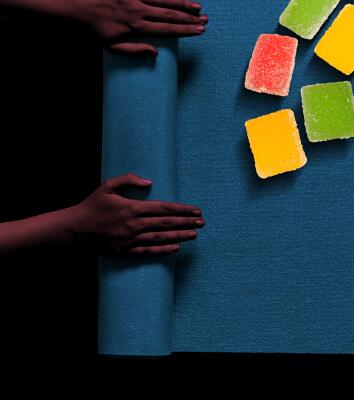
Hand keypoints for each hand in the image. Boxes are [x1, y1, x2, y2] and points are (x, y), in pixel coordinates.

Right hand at [69, 173, 204, 255]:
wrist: (73, 231)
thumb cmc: (91, 206)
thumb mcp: (107, 187)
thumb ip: (128, 180)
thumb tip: (149, 182)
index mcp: (132, 208)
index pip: (164, 208)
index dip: (182, 209)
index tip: (196, 210)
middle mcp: (134, 225)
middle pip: (166, 223)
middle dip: (186, 222)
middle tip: (202, 222)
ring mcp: (130, 240)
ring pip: (161, 237)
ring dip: (180, 236)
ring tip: (194, 235)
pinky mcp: (125, 252)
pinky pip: (148, 251)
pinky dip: (163, 250)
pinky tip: (176, 248)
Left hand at [70, 0, 207, 55]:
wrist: (75, 7)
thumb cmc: (94, 30)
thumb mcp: (111, 47)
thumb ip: (134, 50)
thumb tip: (155, 52)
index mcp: (135, 27)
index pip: (167, 29)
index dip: (185, 30)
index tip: (200, 31)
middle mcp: (137, 10)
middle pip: (169, 14)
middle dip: (190, 17)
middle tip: (205, 19)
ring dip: (182, 3)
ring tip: (197, 6)